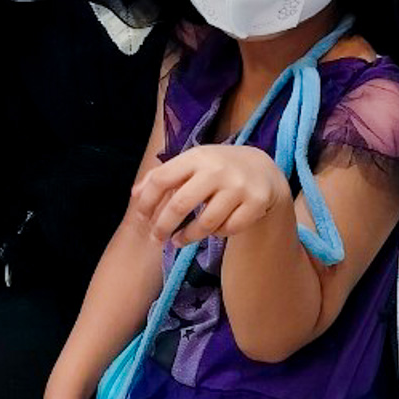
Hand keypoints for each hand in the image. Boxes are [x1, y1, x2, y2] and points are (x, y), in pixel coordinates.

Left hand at [132, 144, 290, 245]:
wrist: (263, 170)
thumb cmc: (217, 169)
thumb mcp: (191, 164)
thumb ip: (163, 176)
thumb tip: (135, 194)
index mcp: (197, 157)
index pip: (162, 178)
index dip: (147, 201)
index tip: (141, 218)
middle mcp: (217, 169)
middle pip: (181, 204)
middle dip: (163, 226)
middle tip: (156, 238)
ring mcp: (238, 186)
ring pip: (206, 222)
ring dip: (188, 236)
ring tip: (178, 241)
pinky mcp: (256, 203)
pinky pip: (228, 229)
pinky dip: (218, 233)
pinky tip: (214, 230)